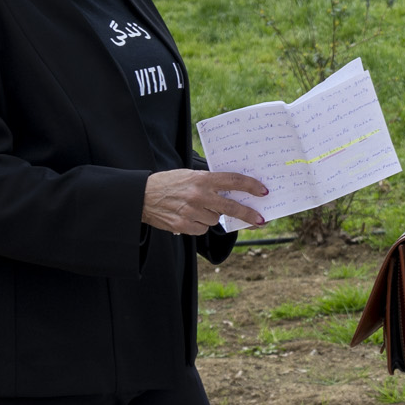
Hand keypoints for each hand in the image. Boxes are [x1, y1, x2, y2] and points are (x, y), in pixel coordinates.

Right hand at [145, 169, 268, 235]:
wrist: (141, 196)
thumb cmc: (169, 183)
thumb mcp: (190, 175)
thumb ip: (210, 182)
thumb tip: (235, 192)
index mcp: (202, 179)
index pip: (233, 181)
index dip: (250, 186)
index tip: (263, 191)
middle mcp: (198, 195)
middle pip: (231, 207)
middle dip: (249, 214)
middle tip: (261, 220)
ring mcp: (191, 212)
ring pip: (215, 220)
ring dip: (211, 216)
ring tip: (195, 208)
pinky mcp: (183, 225)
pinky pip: (202, 229)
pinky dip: (199, 225)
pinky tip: (188, 217)